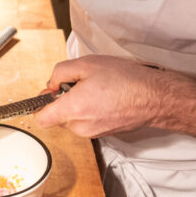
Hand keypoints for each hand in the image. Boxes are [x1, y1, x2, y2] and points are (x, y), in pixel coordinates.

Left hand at [33, 55, 169, 137]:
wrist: (155, 97)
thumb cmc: (125, 80)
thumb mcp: (86, 64)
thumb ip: (60, 72)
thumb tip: (51, 83)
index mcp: (73, 109)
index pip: (40, 119)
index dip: (41, 103)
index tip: (50, 92)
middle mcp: (81, 127)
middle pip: (57, 117)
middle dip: (63, 100)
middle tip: (80, 83)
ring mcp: (93, 133)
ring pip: (72, 119)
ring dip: (78, 105)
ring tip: (96, 89)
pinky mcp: (104, 133)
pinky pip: (87, 122)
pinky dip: (90, 110)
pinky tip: (105, 97)